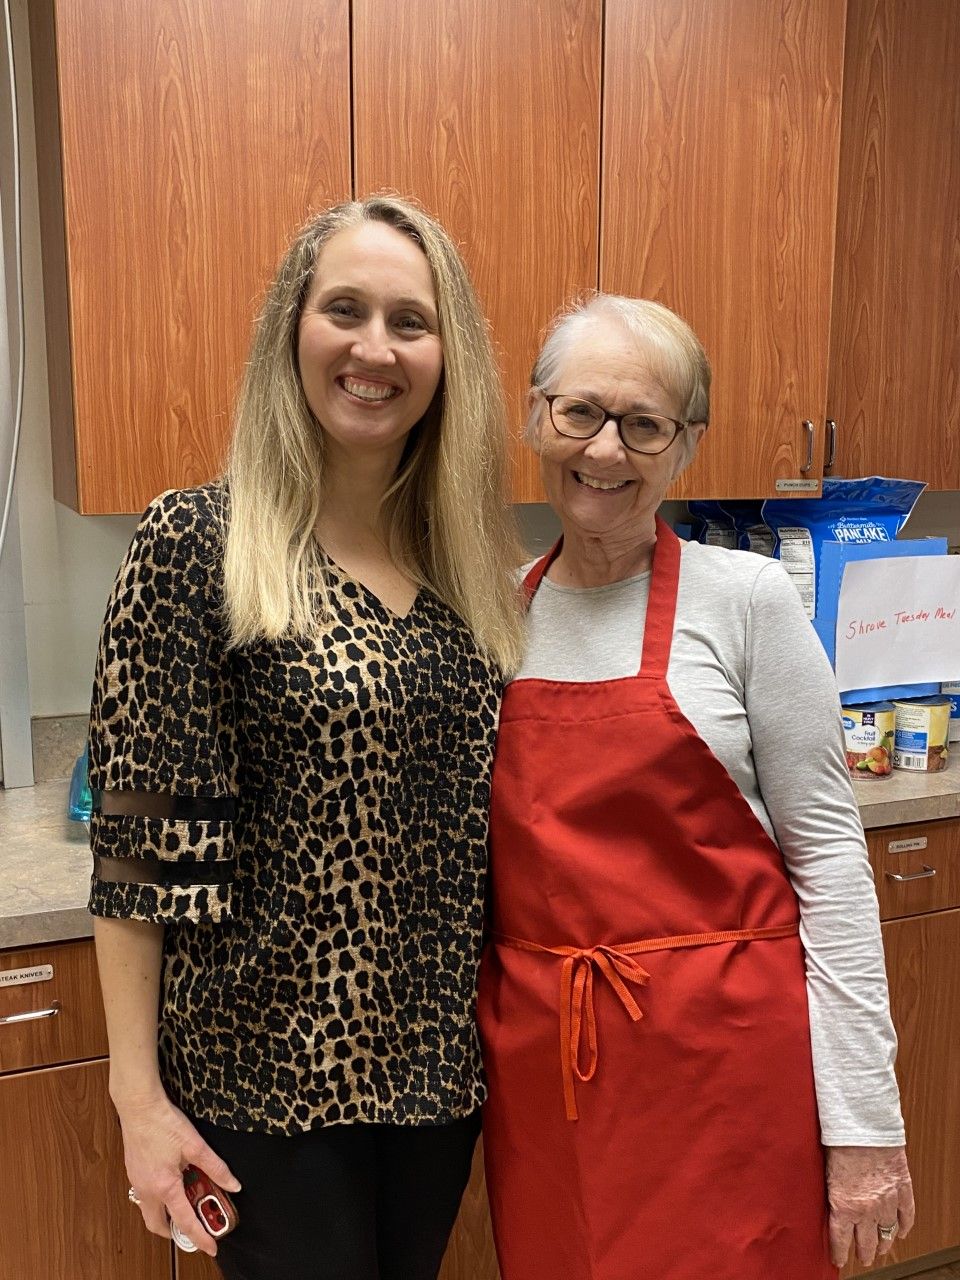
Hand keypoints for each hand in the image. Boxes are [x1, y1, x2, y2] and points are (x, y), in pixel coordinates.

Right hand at [116, 1089, 241, 1257]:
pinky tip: (172, 1183)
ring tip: (186, 1205)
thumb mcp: (196, 1145)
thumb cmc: (164, 1123)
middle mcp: (147, 1190)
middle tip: (193, 1229)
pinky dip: (160, 1199)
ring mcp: (137, 1182)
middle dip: (175, 1232)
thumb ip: (216, 1167)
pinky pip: (145, 1196)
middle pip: (158, 1224)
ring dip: (166, 1214)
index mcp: (165, 1186)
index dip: (200, 1236)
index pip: (185, 1221)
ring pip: (150, 1211)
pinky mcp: (134, 1172)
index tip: (211, 1246)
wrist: (139, 1106)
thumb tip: (232, 1183)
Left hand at [826, 1145, 914, 1267]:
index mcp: (843, 1206)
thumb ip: (831, 1194)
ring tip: (881, 1249)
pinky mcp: (902, 1190)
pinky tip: (900, 1232)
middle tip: (863, 1257)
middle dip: (864, 1253)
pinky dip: (904, 1227)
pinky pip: (906, 1216)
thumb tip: (828, 1206)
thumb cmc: (839, 1143)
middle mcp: (866, 1210)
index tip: (838, 1259)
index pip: (840, 1240)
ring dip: (884, 1244)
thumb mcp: (826, 1173)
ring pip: (887, 1234)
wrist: (863, 1126)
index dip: (839, 1253)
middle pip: (867, 1243)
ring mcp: (887, 1202)